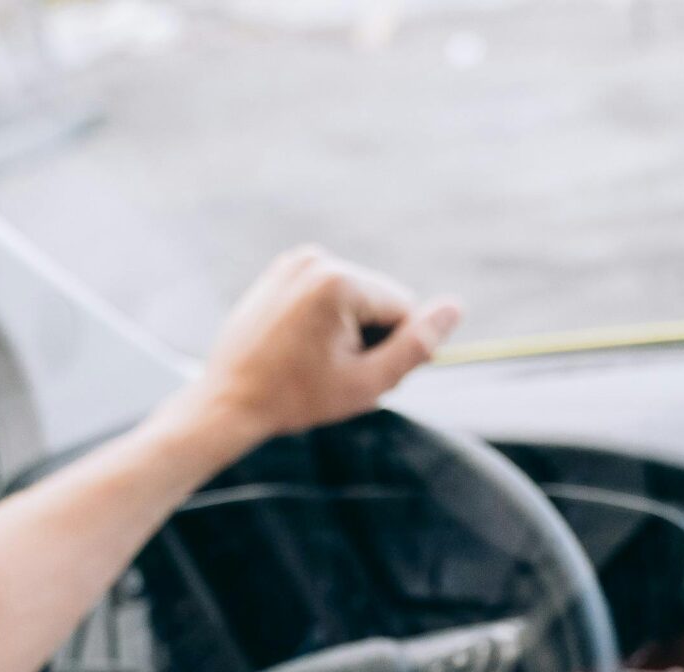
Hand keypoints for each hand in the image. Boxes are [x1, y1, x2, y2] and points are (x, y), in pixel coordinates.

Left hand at [187, 246, 462, 446]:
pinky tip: (298, 347)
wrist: (227, 401)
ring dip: (347, 331)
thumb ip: (416, 345)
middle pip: (378, 300)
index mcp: (340, 281)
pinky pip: (326, 296)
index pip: (403, 310)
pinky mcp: (280, 272)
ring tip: (312, 361)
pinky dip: (323, 322)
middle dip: (368, 337)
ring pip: (354, 299)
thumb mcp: (367, 383)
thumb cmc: (296, 398)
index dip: (390, 349)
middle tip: (330, 373)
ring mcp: (294, 262)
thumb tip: (456, 307)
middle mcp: (316, 259)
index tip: (353, 374)